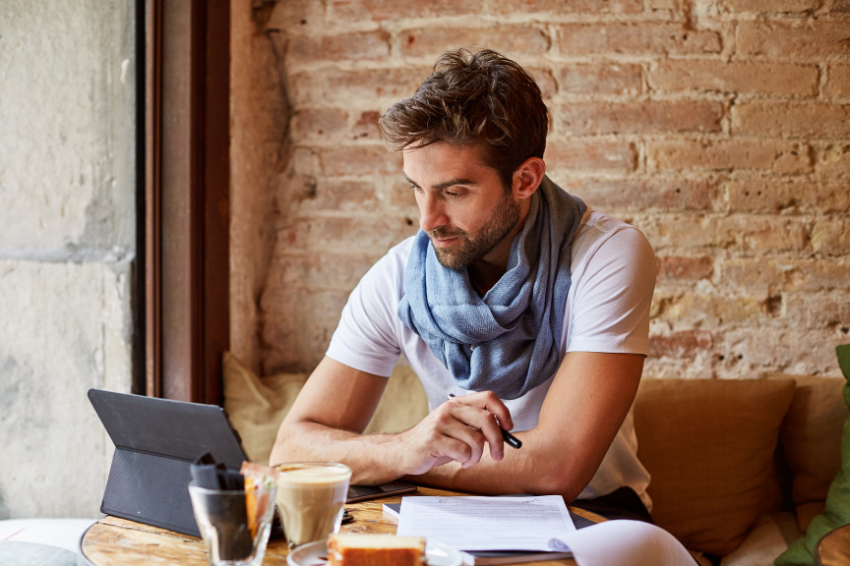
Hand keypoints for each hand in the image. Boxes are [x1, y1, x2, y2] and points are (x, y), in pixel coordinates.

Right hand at [395, 391, 513, 475]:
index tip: (509, 428)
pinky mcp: (433, 439)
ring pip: (477, 439)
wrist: (403, 452)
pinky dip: (466, 461)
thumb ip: (476, 426)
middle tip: (498, 455)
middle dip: (498, 441)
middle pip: (488, 419)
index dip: (504, 412)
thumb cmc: (435, 443)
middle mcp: (449, 409)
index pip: (488, 397)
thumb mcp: (456, 429)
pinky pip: (463, 451)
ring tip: (468, 460)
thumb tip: (505, 433)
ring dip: (477, 456)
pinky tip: (458, 461)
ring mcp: (440, 422)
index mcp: (457, 403)